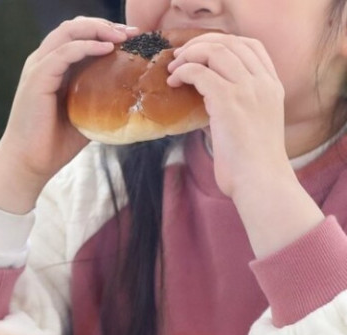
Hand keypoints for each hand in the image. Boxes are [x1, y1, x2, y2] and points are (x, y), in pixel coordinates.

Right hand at [0, 17, 138, 213]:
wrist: (28, 164)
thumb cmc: (53, 143)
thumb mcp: (84, 113)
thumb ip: (99, 97)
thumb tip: (132, 94)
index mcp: (51, 68)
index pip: (77, 35)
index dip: (103, 30)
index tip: (131, 37)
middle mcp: (42, 62)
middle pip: (73, 27)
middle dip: (104, 25)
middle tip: (131, 33)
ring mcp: (37, 69)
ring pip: (68, 32)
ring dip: (97, 29)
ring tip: (122, 36)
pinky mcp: (36, 80)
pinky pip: (64, 53)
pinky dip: (87, 46)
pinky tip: (107, 48)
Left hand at [167, 33, 324, 257]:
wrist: (260, 180)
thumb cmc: (251, 163)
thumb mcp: (252, 125)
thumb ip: (237, 107)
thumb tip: (206, 101)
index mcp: (273, 86)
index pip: (251, 46)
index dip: (222, 42)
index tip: (200, 53)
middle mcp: (263, 83)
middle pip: (230, 43)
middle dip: (200, 45)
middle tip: (179, 58)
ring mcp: (247, 90)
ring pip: (215, 52)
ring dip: (189, 56)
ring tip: (173, 69)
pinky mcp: (228, 101)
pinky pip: (200, 72)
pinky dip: (183, 72)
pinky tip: (174, 82)